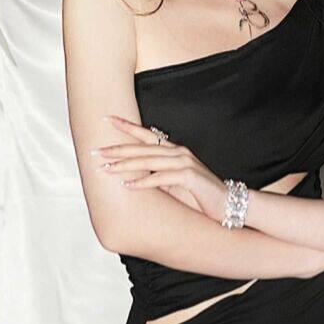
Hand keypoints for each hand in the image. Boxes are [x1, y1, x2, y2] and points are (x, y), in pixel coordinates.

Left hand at [93, 115, 226, 216]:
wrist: (227, 203)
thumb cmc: (201, 195)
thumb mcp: (175, 183)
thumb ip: (158, 176)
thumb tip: (134, 177)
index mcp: (175, 151)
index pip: (146, 135)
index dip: (126, 126)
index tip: (106, 119)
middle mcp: (179, 153)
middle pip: (142, 149)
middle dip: (117, 149)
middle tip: (96, 151)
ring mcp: (185, 163)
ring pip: (149, 161)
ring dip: (125, 165)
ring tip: (106, 168)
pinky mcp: (190, 177)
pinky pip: (161, 178)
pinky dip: (143, 181)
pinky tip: (127, 184)